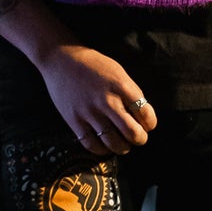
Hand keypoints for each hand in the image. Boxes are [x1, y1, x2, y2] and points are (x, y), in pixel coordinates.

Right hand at [37, 42, 158, 155]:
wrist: (61, 60)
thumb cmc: (93, 65)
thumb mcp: (118, 72)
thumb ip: (131, 93)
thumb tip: (141, 117)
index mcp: (122, 86)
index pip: (146, 115)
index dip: (150, 124)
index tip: (146, 124)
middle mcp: (107, 101)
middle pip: (133, 133)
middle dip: (140, 139)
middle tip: (138, 137)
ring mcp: (90, 112)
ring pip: (114, 143)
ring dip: (123, 147)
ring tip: (123, 143)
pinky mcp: (75, 121)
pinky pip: (92, 145)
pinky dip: (102, 150)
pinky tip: (105, 145)